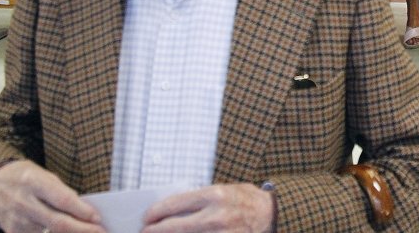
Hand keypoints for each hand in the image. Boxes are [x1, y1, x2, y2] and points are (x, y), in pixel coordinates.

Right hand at [0, 160, 102, 232]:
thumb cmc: (25, 177)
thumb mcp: (43, 175)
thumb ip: (61, 191)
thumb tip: (83, 210)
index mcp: (33, 182)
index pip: (62, 199)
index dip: (81, 211)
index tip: (97, 218)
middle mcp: (24, 202)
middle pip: (57, 222)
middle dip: (82, 230)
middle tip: (100, 232)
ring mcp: (17, 221)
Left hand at [141, 183, 274, 232]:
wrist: (272, 215)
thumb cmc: (247, 200)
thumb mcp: (224, 190)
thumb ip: (200, 198)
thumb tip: (172, 209)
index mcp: (214, 195)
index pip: (174, 204)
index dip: (155, 212)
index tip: (147, 217)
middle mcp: (216, 216)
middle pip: (173, 227)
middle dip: (155, 231)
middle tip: (146, 232)